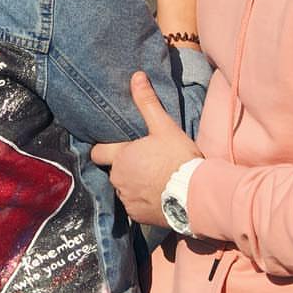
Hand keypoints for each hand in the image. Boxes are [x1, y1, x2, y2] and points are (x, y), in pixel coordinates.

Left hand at [91, 72, 201, 227]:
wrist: (195, 195)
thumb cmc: (178, 158)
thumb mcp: (164, 127)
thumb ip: (147, 103)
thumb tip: (136, 76)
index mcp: (121, 157)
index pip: (97, 151)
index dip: (103, 148)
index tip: (114, 147)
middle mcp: (118, 179)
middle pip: (115, 170)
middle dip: (126, 166)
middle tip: (147, 161)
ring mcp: (127, 199)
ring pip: (125, 188)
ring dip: (134, 184)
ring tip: (155, 179)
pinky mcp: (137, 216)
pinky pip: (134, 206)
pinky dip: (143, 201)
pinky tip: (158, 195)